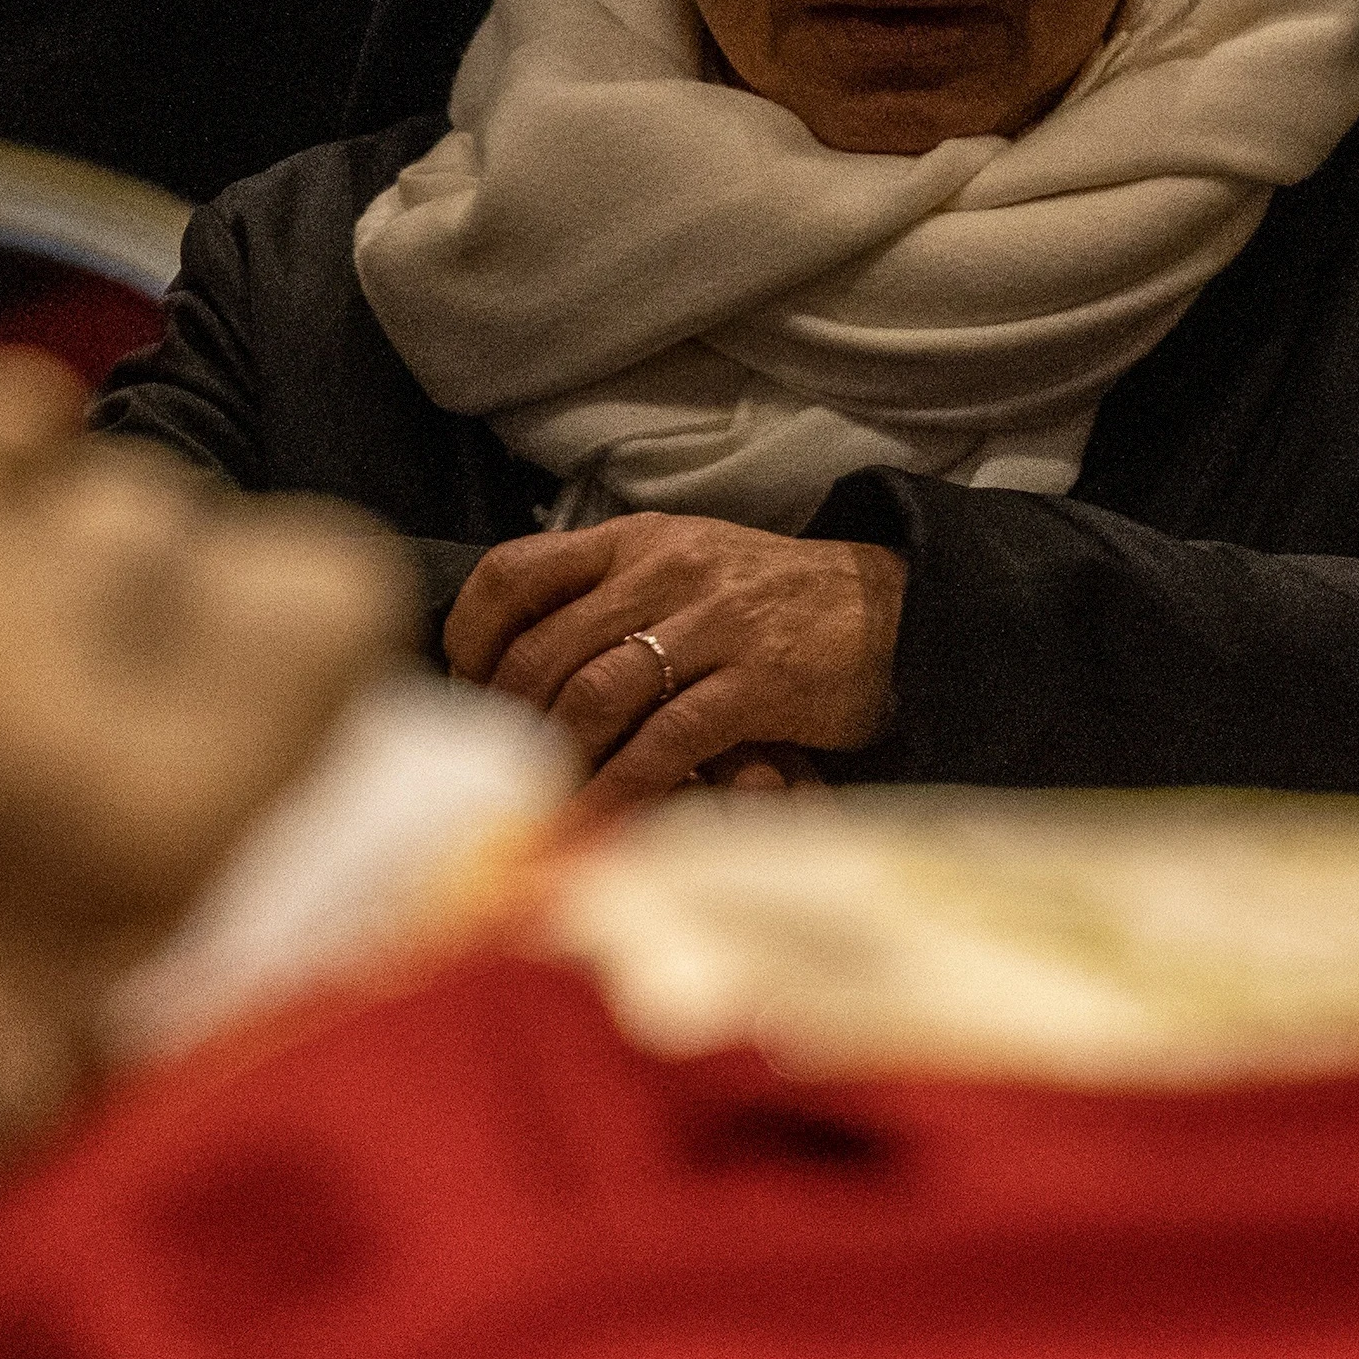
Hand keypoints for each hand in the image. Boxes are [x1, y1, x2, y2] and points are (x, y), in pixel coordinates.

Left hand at [442, 511, 904, 799]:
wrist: (892, 608)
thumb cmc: (770, 601)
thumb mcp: (683, 566)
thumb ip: (606, 595)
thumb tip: (512, 660)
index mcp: (635, 540)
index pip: (514, 572)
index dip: (471, 637)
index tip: (466, 690)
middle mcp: (666, 572)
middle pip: (544, 649)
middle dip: (510, 721)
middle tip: (501, 766)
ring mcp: (714, 626)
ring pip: (593, 696)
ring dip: (558, 759)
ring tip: (543, 797)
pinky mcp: (757, 684)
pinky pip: (665, 742)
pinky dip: (621, 788)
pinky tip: (601, 818)